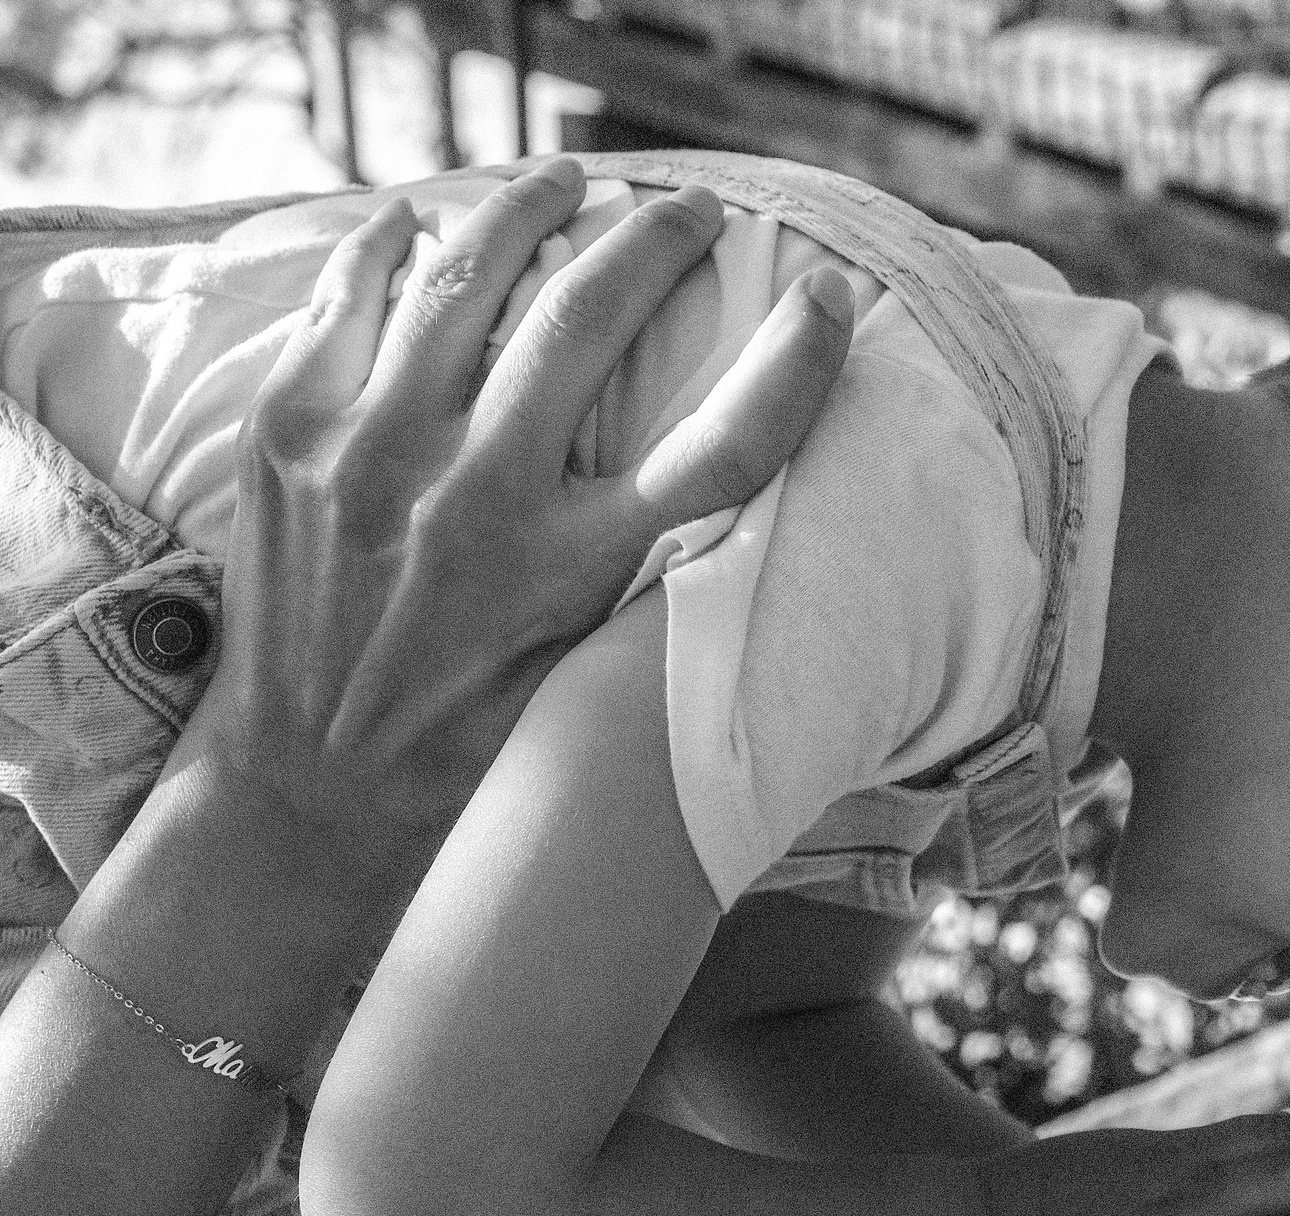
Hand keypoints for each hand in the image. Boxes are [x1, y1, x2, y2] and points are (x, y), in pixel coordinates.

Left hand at [180, 155, 857, 860]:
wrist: (307, 785)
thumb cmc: (473, 735)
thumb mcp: (589, 665)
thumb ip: (641, 566)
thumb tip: (718, 467)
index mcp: (569, 571)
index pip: (718, 452)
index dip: (790, 368)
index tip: (824, 299)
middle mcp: (474, 501)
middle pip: (587, 318)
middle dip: (653, 239)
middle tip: (691, 209)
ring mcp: (370, 455)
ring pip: (462, 277)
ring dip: (526, 207)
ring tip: (565, 180)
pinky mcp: (290, 434)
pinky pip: (349, 296)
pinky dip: (393, 245)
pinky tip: (423, 224)